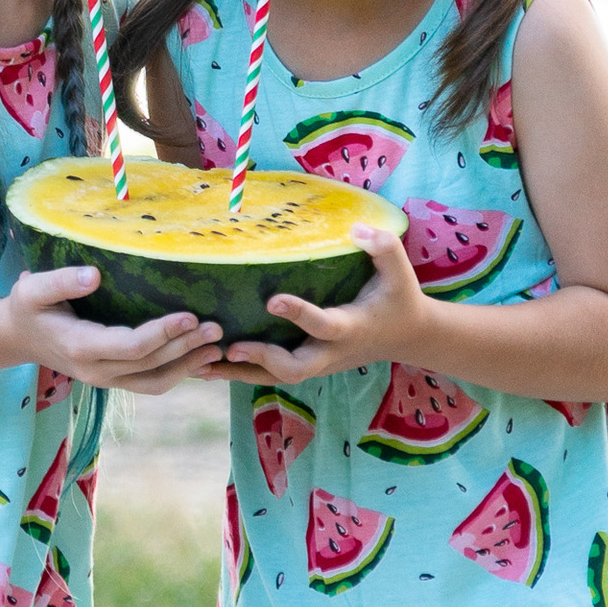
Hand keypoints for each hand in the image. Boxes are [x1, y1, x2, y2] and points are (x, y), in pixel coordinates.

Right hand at [0, 262, 223, 389]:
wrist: (19, 337)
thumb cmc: (28, 308)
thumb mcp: (33, 289)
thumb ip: (60, 282)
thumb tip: (93, 274)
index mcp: (80, 347)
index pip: (129, 347)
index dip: (162, 334)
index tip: (190, 316)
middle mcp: (96, 371)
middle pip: (149, 365)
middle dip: (185, 348)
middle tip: (217, 328)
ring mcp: (106, 380)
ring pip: (155, 381)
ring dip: (188, 366)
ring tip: (217, 347)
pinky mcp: (115, 380)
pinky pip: (151, 383)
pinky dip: (179, 374)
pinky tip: (201, 361)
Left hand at [211, 224, 440, 383]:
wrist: (407, 336)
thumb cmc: (399, 298)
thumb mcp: (399, 271)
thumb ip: (383, 247)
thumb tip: (355, 228)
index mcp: (349, 328)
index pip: (322, 326)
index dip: (299, 315)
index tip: (272, 301)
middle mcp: (330, 353)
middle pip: (294, 369)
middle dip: (261, 359)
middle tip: (230, 347)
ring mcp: (317, 364)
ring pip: (275, 378)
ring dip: (238, 374)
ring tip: (199, 364)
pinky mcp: (307, 365)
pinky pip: (270, 375)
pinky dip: (241, 373)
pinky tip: (208, 366)